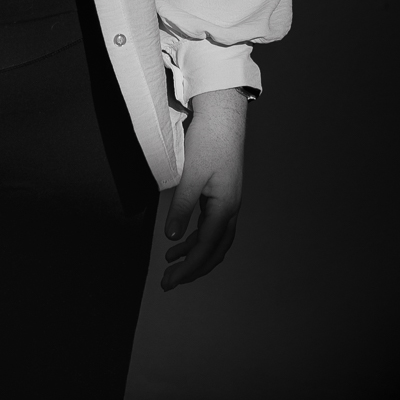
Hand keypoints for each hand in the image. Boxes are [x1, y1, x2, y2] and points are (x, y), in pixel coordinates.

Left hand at [161, 88, 246, 291]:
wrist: (223, 117)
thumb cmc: (207, 142)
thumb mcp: (190, 174)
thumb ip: (181, 207)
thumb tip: (171, 237)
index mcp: (225, 207)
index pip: (206, 247)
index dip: (189, 267)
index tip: (171, 280)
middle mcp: (230, 209)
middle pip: (214, 250)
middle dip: (192, 268)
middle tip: (169, 282)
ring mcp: (227, 202)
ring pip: (214, 240)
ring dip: (193, 254)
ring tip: (170, 264)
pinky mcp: (221, 194)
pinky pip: (210, 226)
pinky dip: (195, 238)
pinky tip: (179, 240)